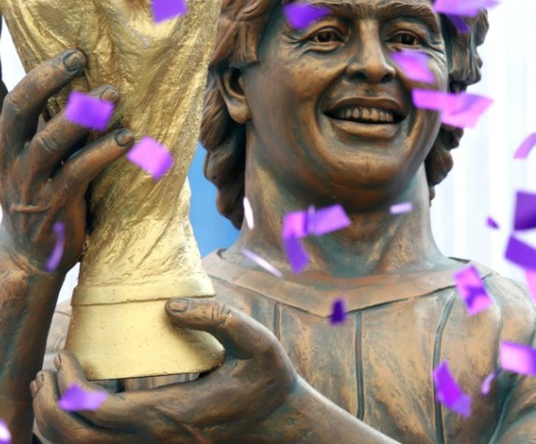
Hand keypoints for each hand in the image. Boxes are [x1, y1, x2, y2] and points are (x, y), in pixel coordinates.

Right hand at [0, 49, 132, 274]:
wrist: (33, 257)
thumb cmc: (44, 190)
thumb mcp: (35, 154)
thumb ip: (46, 120)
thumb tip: (74, 79)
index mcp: (3, 141)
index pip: (6, 98)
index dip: (26, 72)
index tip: (54, 44)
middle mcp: (9, 158)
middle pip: (16, 109)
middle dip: (45, 79)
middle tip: (78, 55)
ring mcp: (29, 184)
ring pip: (48, 142)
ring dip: (83, 115)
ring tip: (114, 92)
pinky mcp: (54, 206)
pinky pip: (78, 173)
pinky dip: (103, 152)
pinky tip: (129, 137)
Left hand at [32, 298, 301, 443]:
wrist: (283, 425)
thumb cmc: (269, 381)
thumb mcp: (257, 342)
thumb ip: (217, 319)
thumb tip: (169, 306)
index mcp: (173, 414)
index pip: (98, 411)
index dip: (71, 384)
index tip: (67, 354)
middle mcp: (158, 440)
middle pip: (79, 437)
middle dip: (52, 405)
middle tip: (51, 369)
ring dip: (60, 421)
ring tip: (54, 386)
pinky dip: (80, 431)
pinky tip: (81, 403)